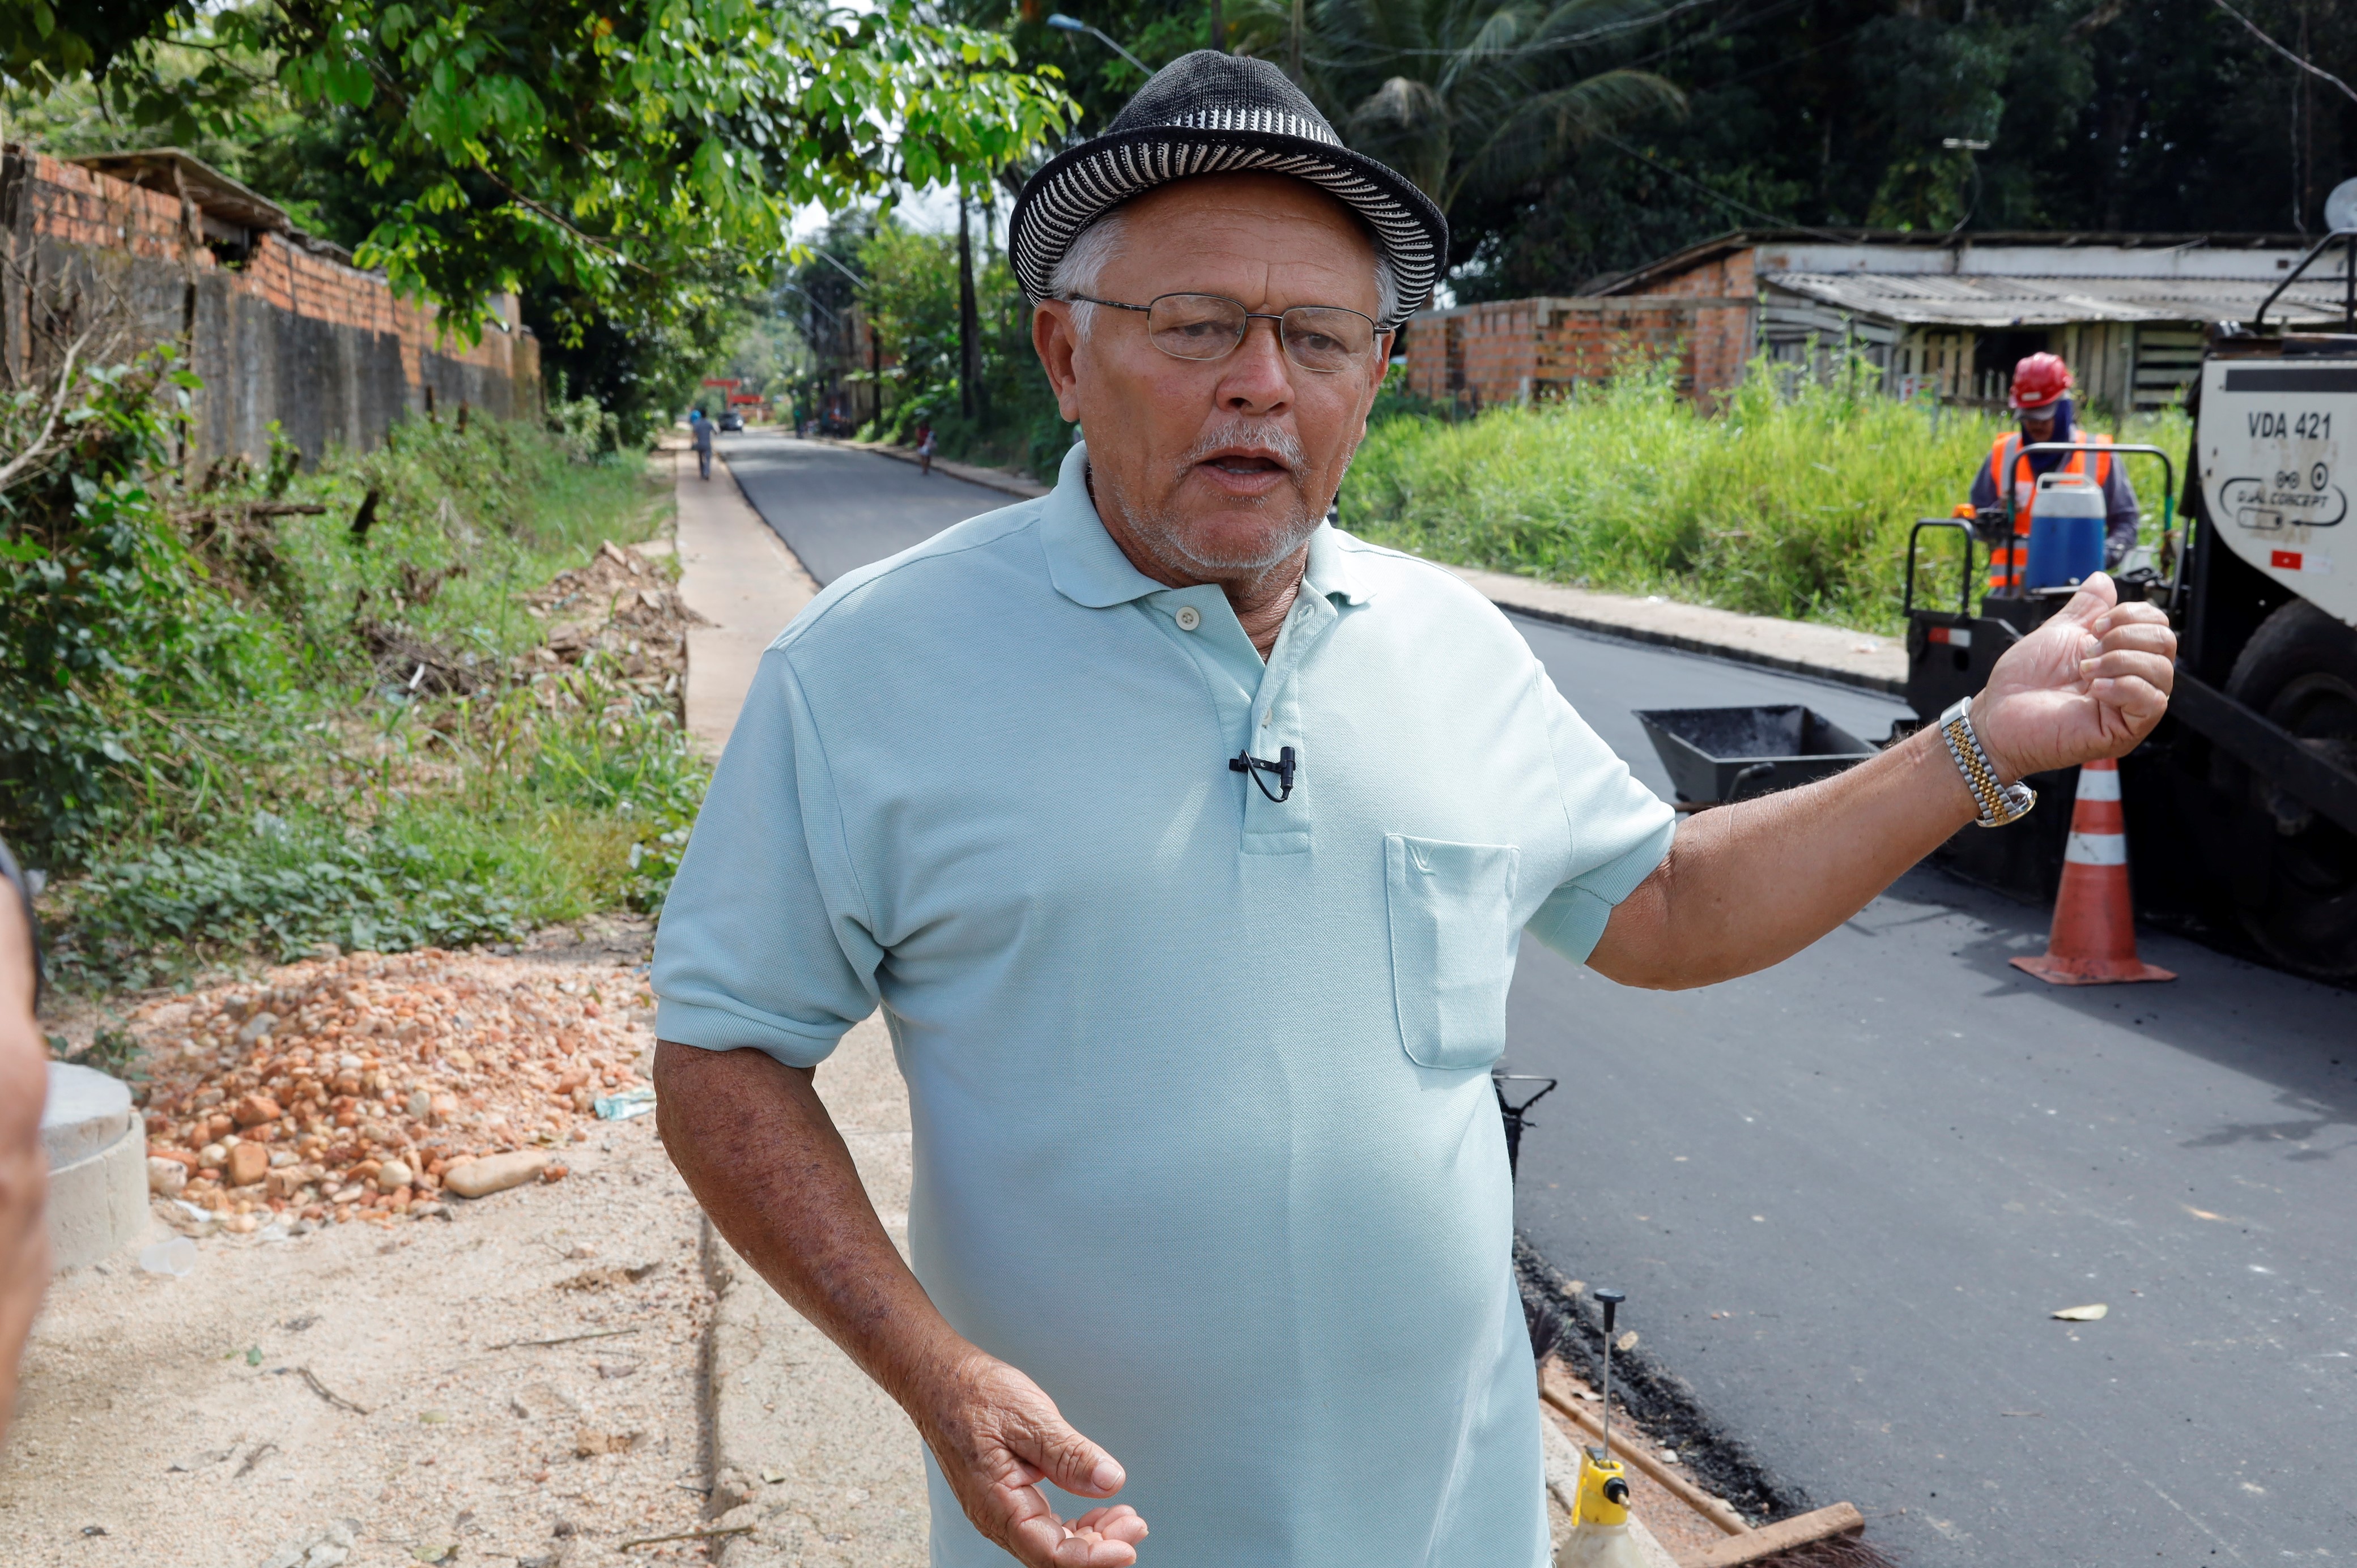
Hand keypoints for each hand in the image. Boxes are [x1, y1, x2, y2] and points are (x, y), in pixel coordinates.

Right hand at [910, 1348, 1147, 1566]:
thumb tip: (1111, 1481)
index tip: (1129, 1547)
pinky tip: (1098, 1510)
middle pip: (1055, 1556)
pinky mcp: (1006, 1499)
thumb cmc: (974, 1394)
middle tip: (1135, 1524)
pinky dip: (1075, 1524)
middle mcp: (996, 1518)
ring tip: (1124, 1517)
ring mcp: (1000, 1511)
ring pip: (1051, 1544)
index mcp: (998, 1506)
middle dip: (1100, 1547)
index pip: (1052, 1554)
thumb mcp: (1029, 1418)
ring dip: (1091, 1537)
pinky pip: (1044, 1527)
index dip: (1094, 1558)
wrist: (938, 1380)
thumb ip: (1070, 1455)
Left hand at [1971, 572, 2176, 780]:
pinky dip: (2124, 686)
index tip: (2094, 626)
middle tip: (2087, 651)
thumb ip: (2085, 608)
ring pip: (2162, 670)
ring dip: (2119, 661)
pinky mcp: (2123, 731)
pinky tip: (2095, 687)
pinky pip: (2152, 702)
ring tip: (2085, 671)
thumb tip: (2103, 579)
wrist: (1997, 714)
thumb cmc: (2023, 681)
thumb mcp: (2059, 633)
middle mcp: (2132, 681)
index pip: (2158, 625)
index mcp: (2122, 657)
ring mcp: (2129, 708)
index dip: (2130, 615)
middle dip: (2124, 636)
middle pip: (2165, 642)